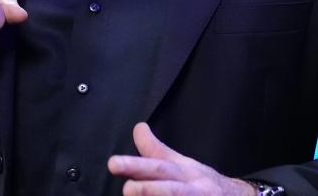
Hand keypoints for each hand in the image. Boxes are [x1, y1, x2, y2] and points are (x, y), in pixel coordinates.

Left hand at [108, 123, 255, 194]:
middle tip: (127, 190)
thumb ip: (157, 151)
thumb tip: (138, 128)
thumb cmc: (204, 184)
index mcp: (186, 174)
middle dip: (147, 190)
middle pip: (170, 191)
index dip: (137, 166)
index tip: (114, 164)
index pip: (160, 167)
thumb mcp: (183, 165)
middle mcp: (193, 191)